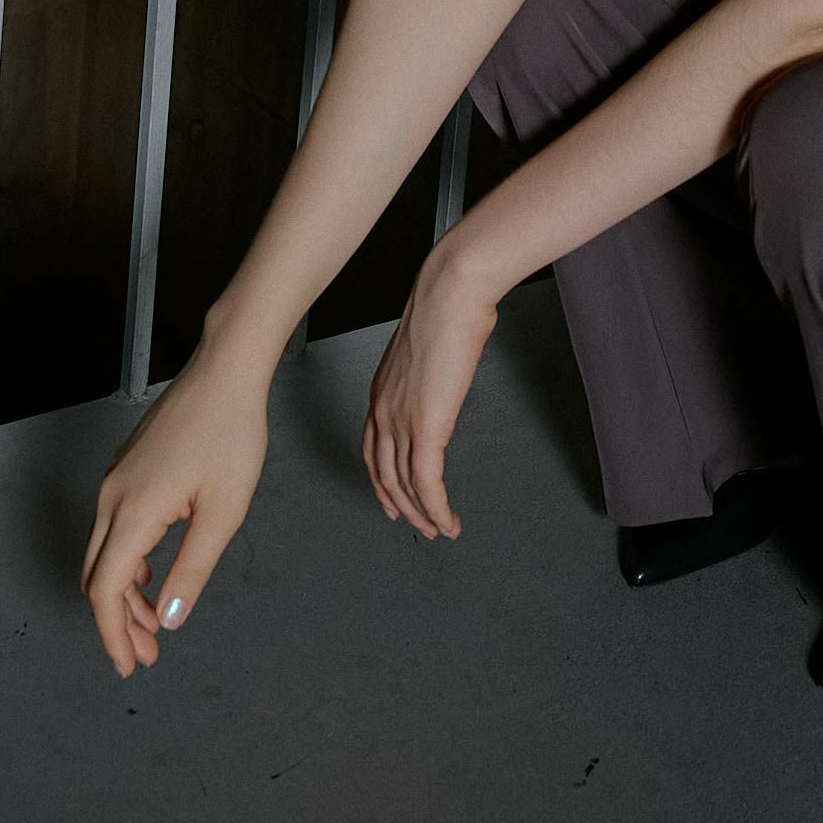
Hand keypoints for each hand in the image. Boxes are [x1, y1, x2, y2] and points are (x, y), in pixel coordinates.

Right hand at [79, 343, 269, 677]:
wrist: (225, 371)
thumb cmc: (231, 435)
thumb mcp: (223, 512)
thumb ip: (192, 571)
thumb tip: (170, 620)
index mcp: (132, 513)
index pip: (105, 591)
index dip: (114, 635)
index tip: (131, 665)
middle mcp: (112, 497)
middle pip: (98, 577)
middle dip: (119, 622)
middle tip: (148, 653)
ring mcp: (116, 479)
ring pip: (105, 552)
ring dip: (125, 592)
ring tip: (155, 621)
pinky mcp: (127, 467)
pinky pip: (113, 527)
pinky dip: (127, 561)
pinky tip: (153, 575)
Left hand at [362, 246, 500, 540]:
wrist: (451, 293)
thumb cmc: (448, 306)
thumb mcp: (430, 344)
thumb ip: (431, 368)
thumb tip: (448, 367)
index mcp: (381, 391)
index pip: (371, 449)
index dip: (381, 479)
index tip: (392, 499)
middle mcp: (383, 410)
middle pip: (384, 474)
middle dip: (400, 504)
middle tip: (418, 525)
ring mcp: (401, 420)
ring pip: (405, 485)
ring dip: (422, 513)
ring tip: (439, 530)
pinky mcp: (427, 427)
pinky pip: (428, 482)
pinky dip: (437, 508)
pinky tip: (449, 521)